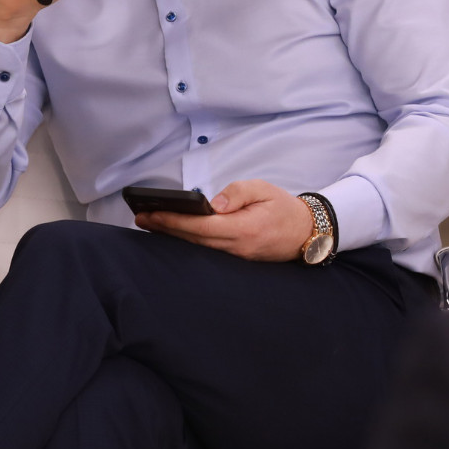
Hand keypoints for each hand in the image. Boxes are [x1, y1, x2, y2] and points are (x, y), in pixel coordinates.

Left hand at [135, 180, 315, 261]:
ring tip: (150, 223)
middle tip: (141, 217)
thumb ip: (237, 193)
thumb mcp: (263, 189)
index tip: (152, 213)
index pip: (200, 226)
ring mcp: (237, 257)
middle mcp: (238, 247)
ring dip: (173, 236)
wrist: (308, 232)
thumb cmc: (284, 208)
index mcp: (244, 229)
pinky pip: (208, 250)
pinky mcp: (237, 259)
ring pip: (199, 247)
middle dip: (165, 228)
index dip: (174, 220)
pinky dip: (188, 242)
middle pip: (194, 239)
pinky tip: (174, 233)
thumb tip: (214, 204)